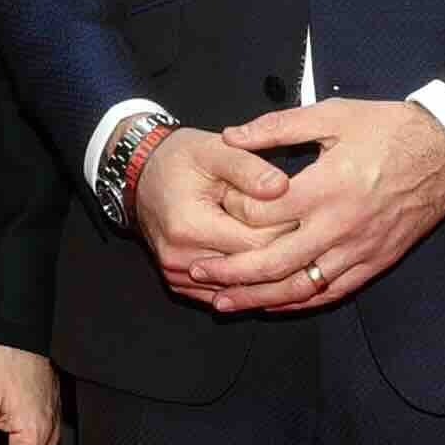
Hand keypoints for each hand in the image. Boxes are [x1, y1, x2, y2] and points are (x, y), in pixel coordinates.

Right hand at [132, 123, 294, 291]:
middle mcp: (178, 257)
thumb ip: (249, 168)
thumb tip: (282, 187)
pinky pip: (221, 293)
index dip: (285, 231)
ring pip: (237, 288)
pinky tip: (263, 265)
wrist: (141, 173)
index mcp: (189, 225)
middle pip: (249, 270)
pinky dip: (244, 282)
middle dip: (278, 253)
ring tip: (287, 247)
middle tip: (302, 231)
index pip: (256, 244)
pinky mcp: (178, 283)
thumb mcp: (214, 150)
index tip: (303, 213)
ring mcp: (176, 274)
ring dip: (262, 271)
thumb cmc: (179, 158)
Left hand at [185, 97, 444, 314]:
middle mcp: (340, 225)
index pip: (263, 213)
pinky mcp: (375, 262)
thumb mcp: (332, 115)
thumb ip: (277, 128)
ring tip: (223, 302)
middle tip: (196, 274)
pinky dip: (299, 303)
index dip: (230, 215)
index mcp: (325, 186)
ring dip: (258, 298)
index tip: (211, 213)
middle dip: (230, 272)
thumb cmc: (389, 128)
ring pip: (300, 287)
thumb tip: (231, 137)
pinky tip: (273, 305)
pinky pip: (331, 292)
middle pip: (273, 261)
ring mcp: (359, 249)